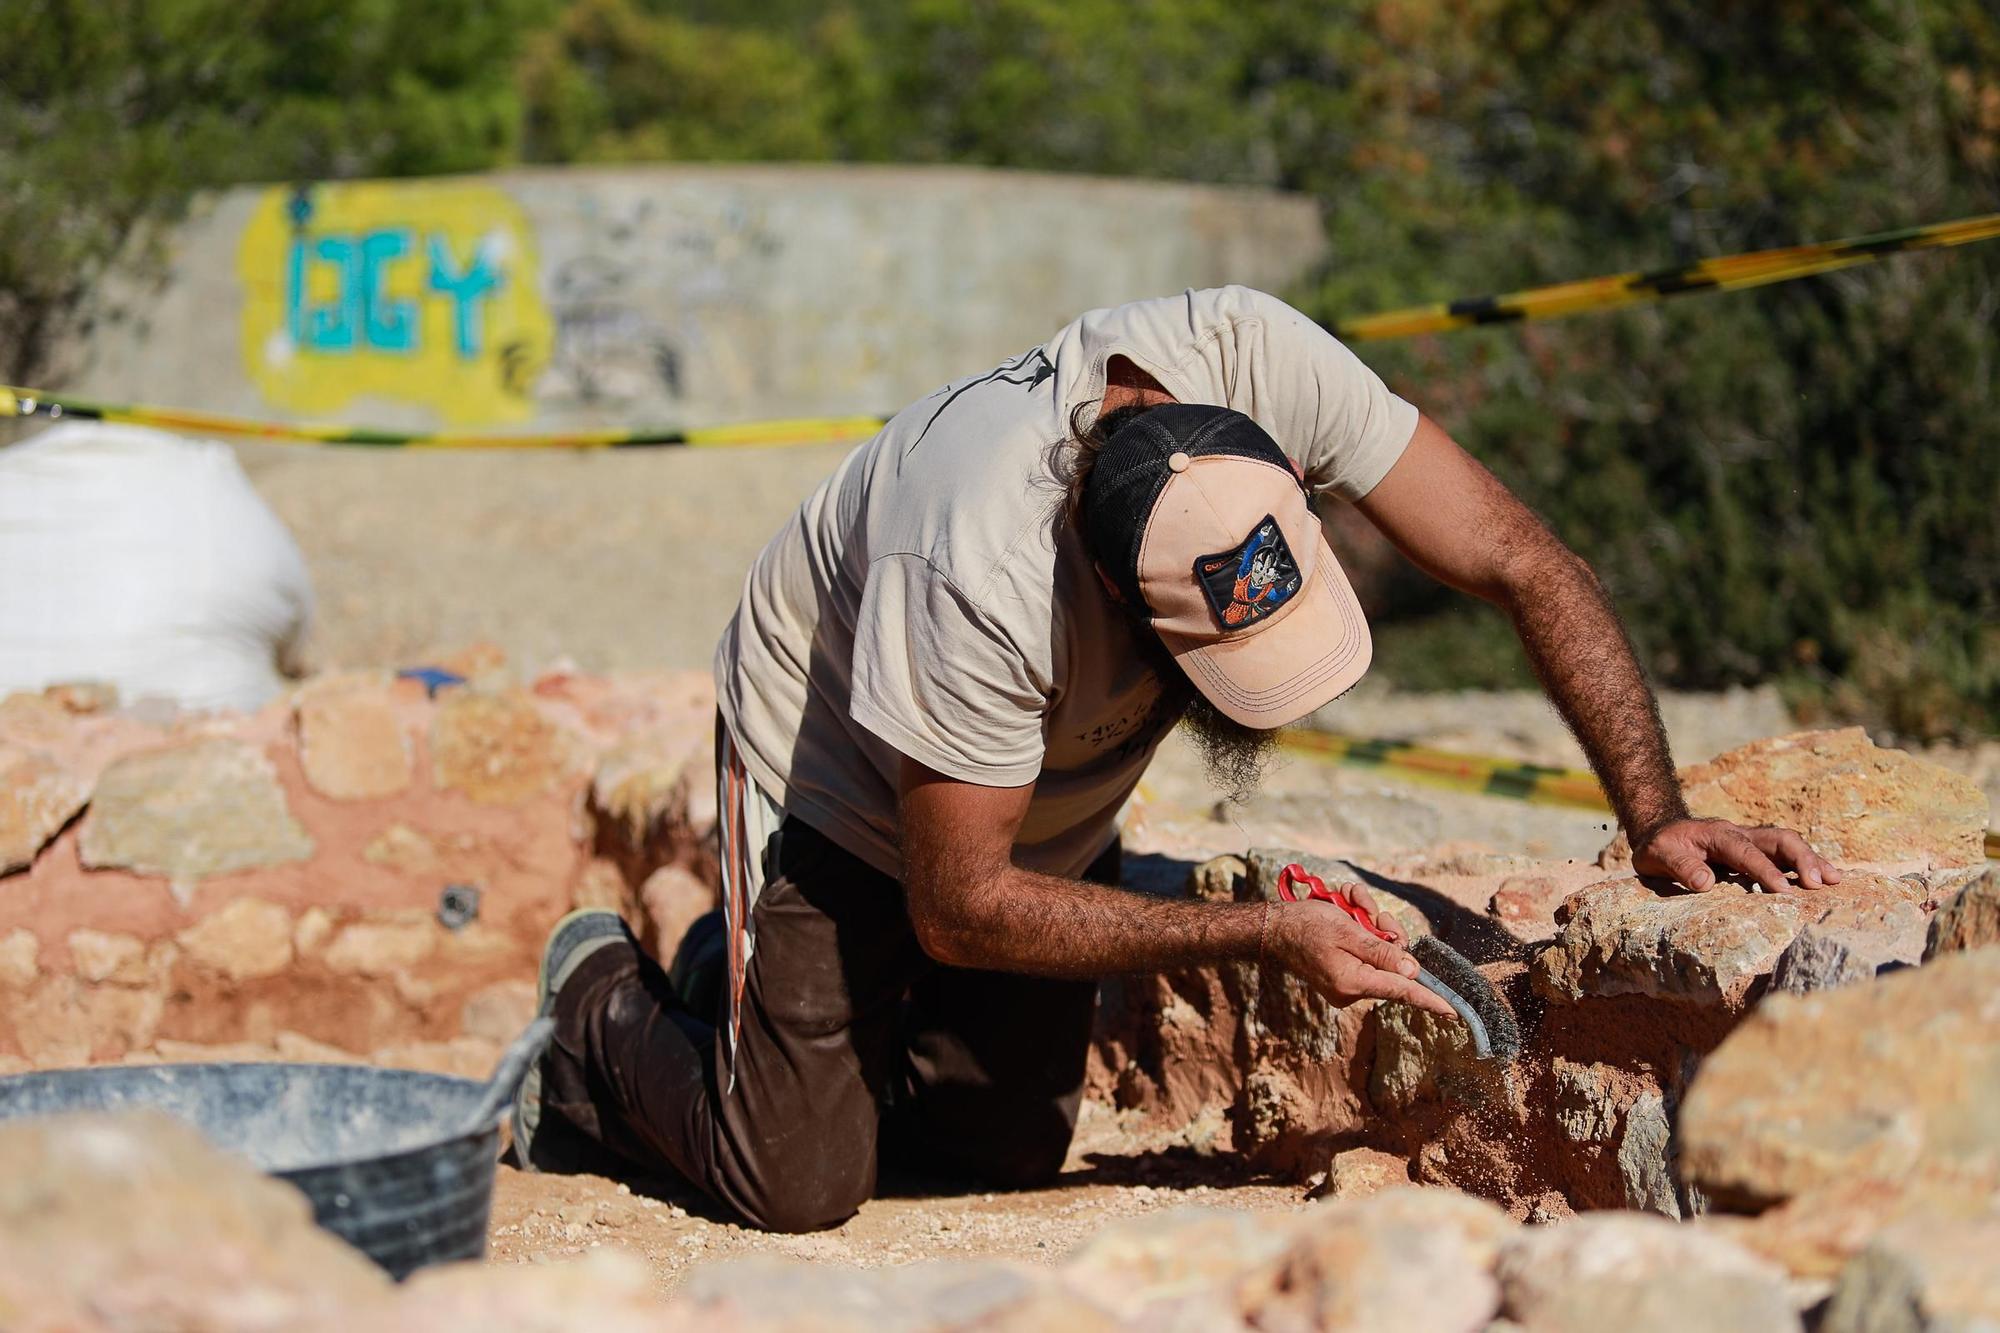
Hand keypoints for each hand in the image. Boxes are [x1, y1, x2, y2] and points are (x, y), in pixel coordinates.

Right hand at [1269, 896, 1457, 1017]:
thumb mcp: (1347, 932)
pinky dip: (1360, 930)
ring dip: (1371, 924)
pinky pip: (1365, 954)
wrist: (1273, 927)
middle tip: (1370, 911)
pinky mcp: (1343, 975)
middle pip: (1393, 964)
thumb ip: (1382, 953)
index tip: (1455, 1014)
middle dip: (1387, 932)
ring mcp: (1347, 984)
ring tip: (1350, 902)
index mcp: (1354, 982)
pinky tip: (1345, 907)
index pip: (1403, 992)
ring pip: (1380, 953)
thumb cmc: (1305, 926)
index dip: (1432, 1000)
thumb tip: (1413, 972)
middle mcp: (1353, 989)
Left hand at [1632, 817, 1842, 893]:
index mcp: (1717, 835)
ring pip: (1788, 844)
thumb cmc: (1660, 847)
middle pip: (1778, 838)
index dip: (1765, 869)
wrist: (1661, 833)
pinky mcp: (1757, 851)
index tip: (1783, 889)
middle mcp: (1740, 834)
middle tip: (1819, 883)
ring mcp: (1751, 841)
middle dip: (1801, 858)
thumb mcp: (1658, 856)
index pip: (1745, 851)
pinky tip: (1826, 880)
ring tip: (1834, 881)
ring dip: (1811, 860)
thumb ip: (1680, 867)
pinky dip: (1807, 865)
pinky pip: (1786, 855)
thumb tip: (1706, 882)